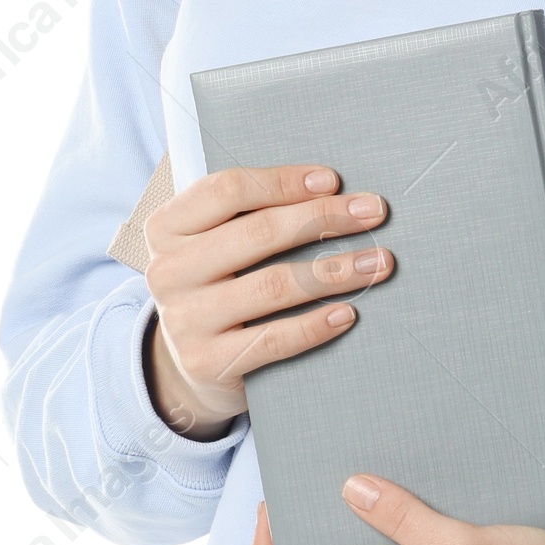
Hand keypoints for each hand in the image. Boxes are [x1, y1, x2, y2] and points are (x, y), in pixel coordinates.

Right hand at [141, 164, 393, 440]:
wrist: (191, 363)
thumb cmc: (220, 284)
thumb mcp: (217, 243)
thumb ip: (252, 213)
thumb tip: (331, 190)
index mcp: (168, 227)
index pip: (227, 190)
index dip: (284, 182)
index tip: (333, 181)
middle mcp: (168, 271)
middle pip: (258, 232)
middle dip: (324, 218)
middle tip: (374, 212)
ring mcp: (184, 320)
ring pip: (272, 285)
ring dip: (334, 270)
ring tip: (376, 262)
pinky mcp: (206, 362)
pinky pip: (274, 339)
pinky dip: (316, 324)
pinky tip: (347, 312)